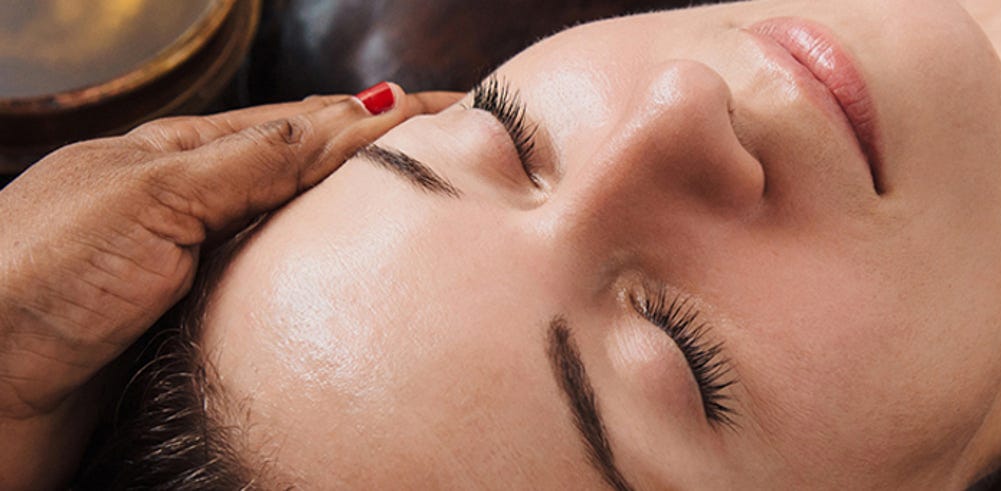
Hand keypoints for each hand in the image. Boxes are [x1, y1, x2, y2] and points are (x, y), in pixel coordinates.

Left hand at [0, 84, 461, 488]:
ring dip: (362, 240)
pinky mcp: (195, 345)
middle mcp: (189, 215)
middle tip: (467, 165)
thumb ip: (255, 161)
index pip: (301, 126)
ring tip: (434, 230)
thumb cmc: (33, 275)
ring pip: (299, 251)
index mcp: (174, 159)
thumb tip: (358, 114)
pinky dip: (328, 299)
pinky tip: (361, 303)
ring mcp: (193, 281)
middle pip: (306, 186)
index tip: (457, 112)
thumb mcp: (151, 195)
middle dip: (382, 171)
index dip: (379, 117)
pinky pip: (280, 312)